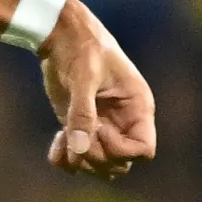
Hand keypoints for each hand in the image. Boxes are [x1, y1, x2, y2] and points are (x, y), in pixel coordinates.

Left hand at [36, 0, 154, 176]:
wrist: (60, 34)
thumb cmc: (81, 47)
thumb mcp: (83, 77)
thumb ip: (82, 113)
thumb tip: (78, 149)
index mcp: (138, 107)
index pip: (144, 150)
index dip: (121, 151)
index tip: (99, 129)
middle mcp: (124, 122)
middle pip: (121, 164)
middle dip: (97, 157)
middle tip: (76, 132)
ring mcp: (103, 127)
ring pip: (100, 166)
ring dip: (80, 160)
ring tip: (63, 135)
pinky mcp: (82, 128)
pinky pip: (78, 160)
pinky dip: (66, 159)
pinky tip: (57, 141)